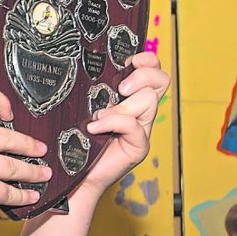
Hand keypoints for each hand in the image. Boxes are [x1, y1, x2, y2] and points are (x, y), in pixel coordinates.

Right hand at [0, 85, 49, 235]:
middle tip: (38, 148)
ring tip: (42, 173)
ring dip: (32, 171)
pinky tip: (29, 196)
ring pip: (14, 164)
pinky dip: (22, 195)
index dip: (1, 101)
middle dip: (28, 144)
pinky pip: (9, 191)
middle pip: (7, 135)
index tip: (8, 114)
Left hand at [78, 52, 170, 197]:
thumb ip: (93, 91)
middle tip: (120, 88)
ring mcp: (142, 129)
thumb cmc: (78, 141)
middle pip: (161, 80)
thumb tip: (87, 66)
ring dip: (122, 106)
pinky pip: (133, 125)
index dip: (147, 60)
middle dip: (142, 76)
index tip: (128, 61)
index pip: (153, 69)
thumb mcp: (84, 109)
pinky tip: (95, 128)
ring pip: (148, 101)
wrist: (75, 175)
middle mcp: (140, 111)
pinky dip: (113, 122)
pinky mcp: (139, 146)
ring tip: (99, 117)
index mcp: (130, 97)